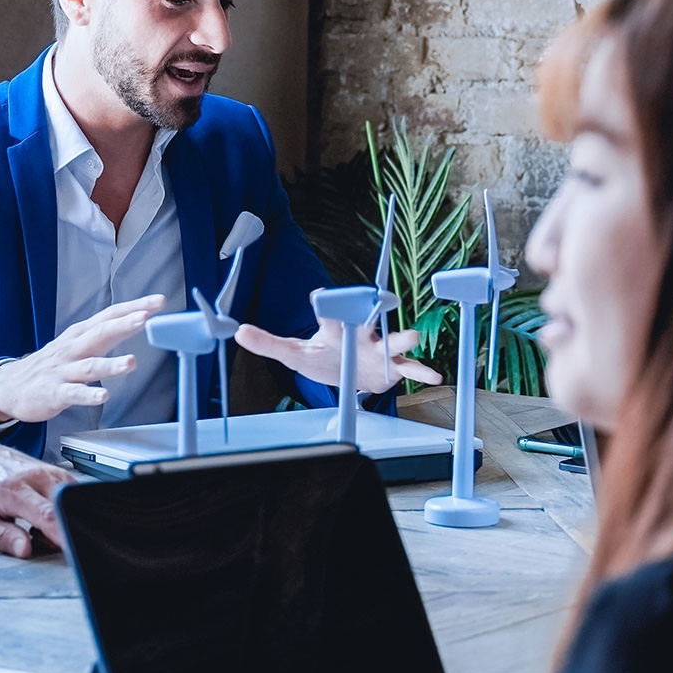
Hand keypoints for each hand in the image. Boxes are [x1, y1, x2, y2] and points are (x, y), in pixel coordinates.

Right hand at [0, 294, 165, 423]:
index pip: (110, 316)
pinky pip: (74, 394)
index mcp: (80, 335)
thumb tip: (134, 322)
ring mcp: (63, 371)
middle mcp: (73, 349)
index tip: (158, 302)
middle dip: (124, 325)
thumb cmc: (50, 365)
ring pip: (90, 366)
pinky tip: (103, 396)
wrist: (10, 386)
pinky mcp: (54, 393)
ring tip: (130, 362)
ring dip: (110, 364)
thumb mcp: (75, 343)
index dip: (134, 308)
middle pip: (101, 333)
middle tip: (146, 318)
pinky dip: (89, 395)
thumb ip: (102, 334)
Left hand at [0, 434, 71, 557]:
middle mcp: (33, 476)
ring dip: (63, 520)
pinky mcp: (55, 470)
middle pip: (65, 506)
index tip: (70, 548)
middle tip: (41, 542)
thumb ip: (2, 536)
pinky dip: (64, 509)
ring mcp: (47, 470)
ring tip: (36, 528)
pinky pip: (70, 492)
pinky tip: (45, 515)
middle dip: (64, 531)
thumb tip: (25, 550)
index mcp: (10, 490)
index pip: (46, 514)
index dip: (62, 533)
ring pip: (71, 500)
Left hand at [235, 303, 441, 393]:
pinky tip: (435, 377)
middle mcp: (361, 333)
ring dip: (403, 338)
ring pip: (395, 339)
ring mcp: (380, 349)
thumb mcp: (294, 354)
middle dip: (373, 308)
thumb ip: (268, 343)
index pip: (330, 309)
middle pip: (368, 316)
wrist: (349, 377)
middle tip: (379, 298)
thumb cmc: (324, 358)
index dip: (325, 302)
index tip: (319, 295)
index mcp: (336, 326)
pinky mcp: (393, 368)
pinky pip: (410, 368)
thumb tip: (237, 333)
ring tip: (413, 336)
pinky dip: (422, 372)